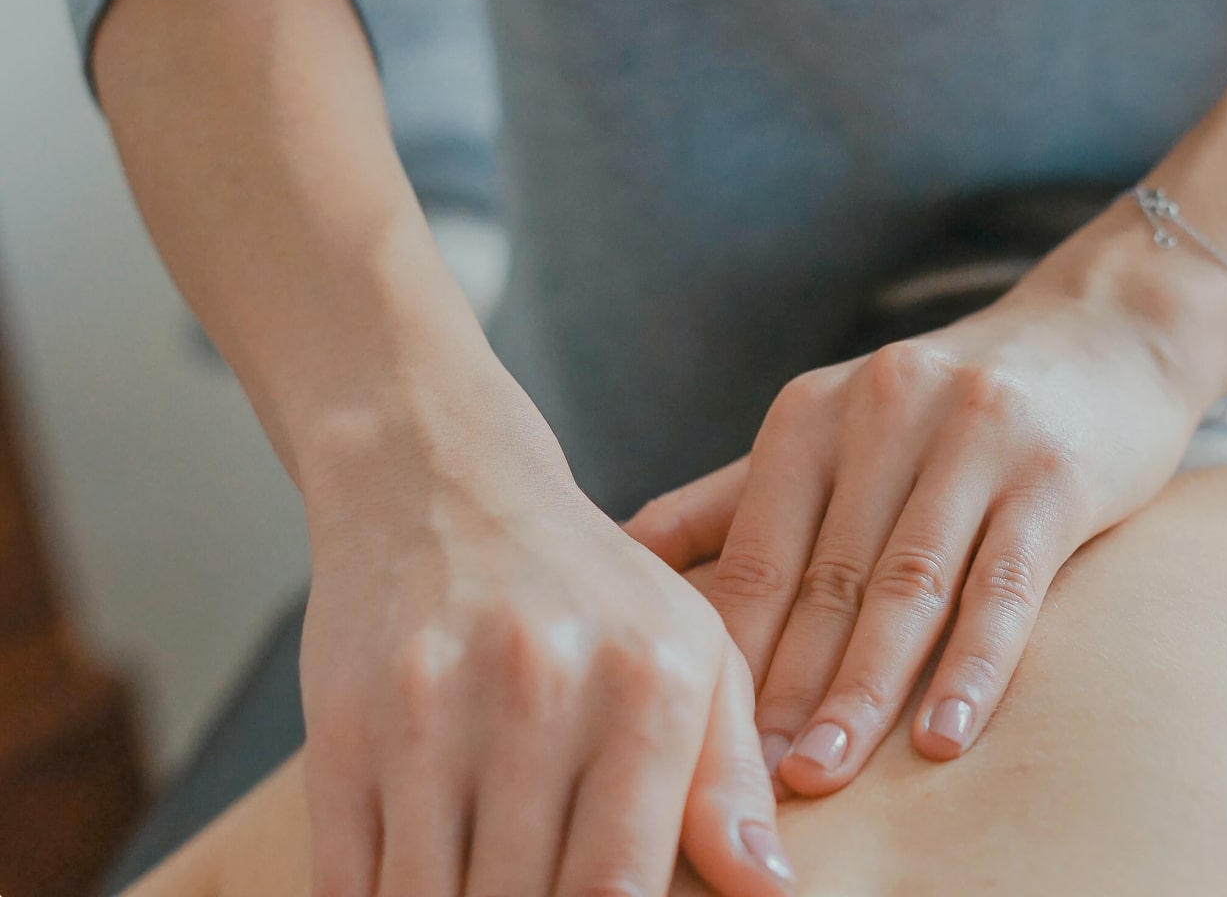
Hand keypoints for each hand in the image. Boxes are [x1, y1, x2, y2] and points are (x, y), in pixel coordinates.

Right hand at [296, 375, 793, 896]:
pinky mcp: (341, 728)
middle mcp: (541, 692)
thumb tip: (771, 891)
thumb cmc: (591, 590)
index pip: (621, 888)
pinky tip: (419, 887)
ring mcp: (430, 711)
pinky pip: (349, 879)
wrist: (440, 485)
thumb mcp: (690, 653)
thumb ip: (728, 778)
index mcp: (650, 684)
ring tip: (485, 889)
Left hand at [627, 262, 1204, 796]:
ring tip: (824, 773)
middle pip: (825, 579)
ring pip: (907, 586)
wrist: (1099, 332)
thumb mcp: (832, 429)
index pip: (755, 556)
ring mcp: (972, 439)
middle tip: (750, 784)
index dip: (726, 655)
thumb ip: (734, 497)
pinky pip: (1005, 583)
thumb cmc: (945, 406)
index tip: (699, 745)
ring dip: (863, 689)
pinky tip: (944, 737)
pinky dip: (973, 665)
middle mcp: (882, 413)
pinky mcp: (1054, 474)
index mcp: (811, 415)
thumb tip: (622, 555)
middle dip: (784, 689)